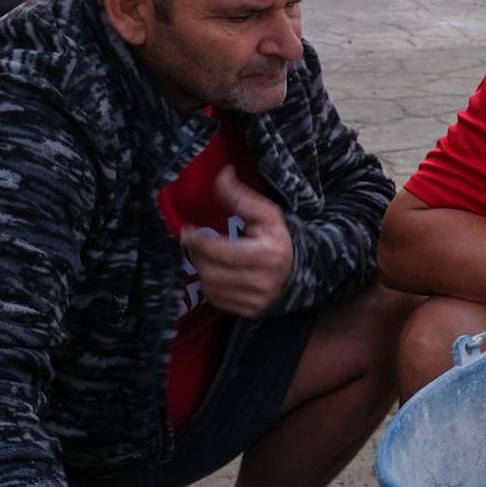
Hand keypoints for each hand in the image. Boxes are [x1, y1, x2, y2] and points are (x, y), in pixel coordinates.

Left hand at [182, 166, 293, 316]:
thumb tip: (222, 174)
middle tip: (192, 244)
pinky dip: (210, 287)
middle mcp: (263, 282)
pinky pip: (217, 301)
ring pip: (211, 288)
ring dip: (201, 271)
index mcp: (268, 255)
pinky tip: (214, 273)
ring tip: (202, 257)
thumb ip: (241, 196)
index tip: (187, 231)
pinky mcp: (249, 312)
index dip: (199, 241)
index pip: (222, 251)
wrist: (298, 270)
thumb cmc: (277, 238)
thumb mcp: (266, 214)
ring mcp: (256, 300)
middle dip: (196, 256)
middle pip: (211, 272)